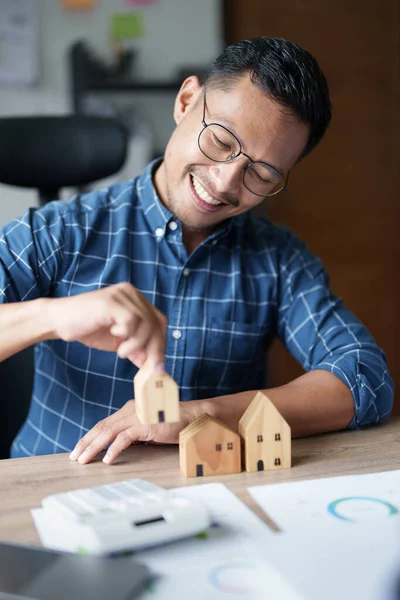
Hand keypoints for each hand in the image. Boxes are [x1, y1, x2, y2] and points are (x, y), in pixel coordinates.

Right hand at [47, 282, 166, 369]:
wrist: (59, 321)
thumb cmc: (88, 328)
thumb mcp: (118, 342)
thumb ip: (136, 349)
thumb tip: (153, 364)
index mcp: (135, 300)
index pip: (158, 321)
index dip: (161, 343)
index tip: (158, 365)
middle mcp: (131, 293)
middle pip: (156, 322)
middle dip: (155, 348)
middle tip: (149, 368)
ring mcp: (122, 295)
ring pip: (146, 323)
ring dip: (136, 344)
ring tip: (121, 351)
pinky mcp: (112, 301)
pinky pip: (132, 320)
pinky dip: (127, 335)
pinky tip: (114, 336)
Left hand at [69, 399, 192, 464]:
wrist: (192, 417)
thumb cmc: (173, 422)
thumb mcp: (148, 427)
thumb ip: (134, 433)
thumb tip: (119, 446)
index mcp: (129, 409)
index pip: (104, 423)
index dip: (90, 436)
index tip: (79, 449)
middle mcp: (130, 410)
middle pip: (101, 427)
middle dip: (86, 442)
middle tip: (74, 456)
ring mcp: (137, 417)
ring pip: (108, 432)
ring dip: (93, 447)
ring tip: (83, 460)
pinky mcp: (145, 425)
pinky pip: (124, 439)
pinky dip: (113, 449)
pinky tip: (107, 459)